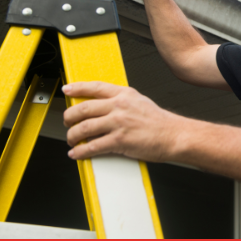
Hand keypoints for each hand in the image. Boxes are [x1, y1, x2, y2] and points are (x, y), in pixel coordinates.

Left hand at [62, 81, 180, 161]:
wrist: (173, 135)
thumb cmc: (158, 121)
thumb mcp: (139, 101)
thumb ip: (121, 100)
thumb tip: (102, 105)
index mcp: (124, 94)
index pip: (95, 87)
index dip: (77, 88)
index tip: (67, 89)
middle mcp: (119, 106)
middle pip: (84, 108)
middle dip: (69, 117)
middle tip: (67, 122)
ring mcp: (119, 123)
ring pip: (84, 128)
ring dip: (72, 136)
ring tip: (71, 140)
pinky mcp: (120, 141)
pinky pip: (93, 146)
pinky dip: (81, 151)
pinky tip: (77, 153)